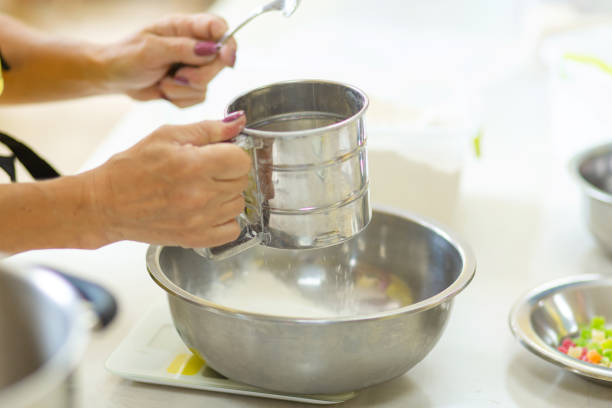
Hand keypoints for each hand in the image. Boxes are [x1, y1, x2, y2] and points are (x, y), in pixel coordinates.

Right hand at [87, 112, 249, 247]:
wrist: (106, 203)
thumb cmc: (131, 168)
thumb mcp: (167, 136)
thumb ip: (208, 129)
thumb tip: (238, 121)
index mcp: (193, 165)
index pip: (241, 159)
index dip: (233, 153)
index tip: (221, 154)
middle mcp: (200, 195)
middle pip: (242, 181)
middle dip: (228, 172)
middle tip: (206, 170)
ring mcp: (200, 220)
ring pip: (239, 204)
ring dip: (227, 195)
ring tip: (203, 189)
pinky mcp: (196, 239)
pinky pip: (232, 230)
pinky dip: (225, 220)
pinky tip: (207, 210)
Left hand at [101, 14, 236, 107]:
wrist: (114, 78)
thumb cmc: (125, 57)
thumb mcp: (150, 50)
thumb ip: (181, 48)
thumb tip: (210, 50)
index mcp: (184, 27)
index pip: (218, 28)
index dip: (227, 42)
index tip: (224, 57)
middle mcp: (193, 45)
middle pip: (219, 61)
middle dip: (200, 74)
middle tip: (178, 76)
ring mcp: (193, 66)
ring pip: (208, 83)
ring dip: (184, 89)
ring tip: (163, 82)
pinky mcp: (190, 85)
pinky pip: (199, 97)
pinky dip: (181, 99)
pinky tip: (164, 90)